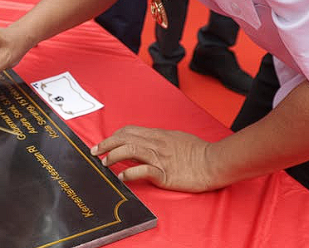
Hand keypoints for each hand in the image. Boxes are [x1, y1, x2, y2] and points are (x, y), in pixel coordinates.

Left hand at [91, 126, 220, 191]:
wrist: (214, 162)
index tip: (103, 144)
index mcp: (158, 134)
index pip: (129, 131)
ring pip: (129, 150)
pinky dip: (129, 172)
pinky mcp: (164, 173)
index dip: (113, 136)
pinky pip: (143, 170)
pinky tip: (122, 177)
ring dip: (113, 156)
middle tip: (95, 152)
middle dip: (106, 144)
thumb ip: (158, 140)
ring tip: (105, 164)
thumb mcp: (175, 139)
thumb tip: (143, 143)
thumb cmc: (198, 151)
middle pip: (125, 138)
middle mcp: (156, 143)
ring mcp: (160, 158)